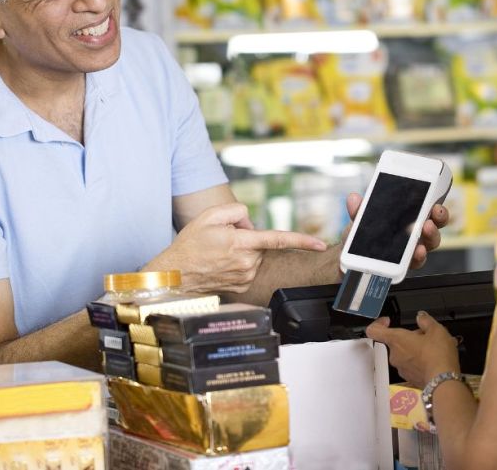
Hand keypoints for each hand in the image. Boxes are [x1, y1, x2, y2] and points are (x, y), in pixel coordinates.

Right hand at [147, 203, 326, 293]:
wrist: (176, 275)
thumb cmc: (190, 244)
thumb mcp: (209, 216)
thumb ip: (236, 211)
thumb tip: (251, 223)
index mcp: (241, 243)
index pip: (278, 239)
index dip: (302, 240)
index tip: (320, 244)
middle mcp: (247, 263)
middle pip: (260, 242)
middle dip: (247, 236)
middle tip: (222, 238)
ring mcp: (245, 277)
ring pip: (254, 255)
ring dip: (243, 250)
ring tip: (218, 252)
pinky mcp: (242, 286)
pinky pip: (248, 267)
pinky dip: (239, 262)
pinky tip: (221, 263)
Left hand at [344, 192, 448, 269]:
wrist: (351, 257)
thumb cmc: (363, 234)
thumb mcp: (360, 219)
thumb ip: (359, 210)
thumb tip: (353, 198)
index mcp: (408, 219)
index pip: (429, 213)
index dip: (437, 211)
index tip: (436, 206)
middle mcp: (413, 236)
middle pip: (433, 230)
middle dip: (435, 225)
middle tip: (429, 222)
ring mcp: (410, 252)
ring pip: (426, 247)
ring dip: (426, 242)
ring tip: (421, 242)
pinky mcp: (403, 267)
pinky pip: (413, 263)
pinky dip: (415, 258)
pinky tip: (414, 254)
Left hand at [365, 311, 460, 388]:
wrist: (444, 382)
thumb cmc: (438, 356)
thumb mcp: (436, 330)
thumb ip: (426, 321)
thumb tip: (421, 317)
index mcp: (397, 340)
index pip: (374, 331)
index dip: (378, 323)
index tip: (387, 321)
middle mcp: (395, 355)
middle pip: (397, 341)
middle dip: (410, 337)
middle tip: (426, 335)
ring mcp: (402, 368)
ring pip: (405, 353)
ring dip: (416, 348)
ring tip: (435, 347)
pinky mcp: (410, 378)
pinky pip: (412, 365)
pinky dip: (421, 360)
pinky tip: (435, 358)